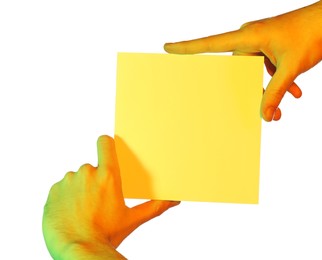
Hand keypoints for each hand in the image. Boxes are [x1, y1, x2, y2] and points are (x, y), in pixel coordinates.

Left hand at [42, 135, 179, 258]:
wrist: (78, 250)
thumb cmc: (106, 235)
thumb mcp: (132, 219)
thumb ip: (154, 206)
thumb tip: (175, 201)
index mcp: (108, 176)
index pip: (105, 142)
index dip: (106, 144)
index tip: (107, 150)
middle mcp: (86, 173)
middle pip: (92, 167)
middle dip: (95, 180)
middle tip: (98, 200)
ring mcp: (68, 181)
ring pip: (77, 178)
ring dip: (80, 188)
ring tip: (84, 209)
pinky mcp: (54, 191)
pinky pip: (62, 188)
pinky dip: (66, 197)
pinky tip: (71, 212)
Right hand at [164, 1, 321, 120]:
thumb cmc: (314, 32)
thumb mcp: (292, 67)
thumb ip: (276, 92)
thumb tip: (267, 115)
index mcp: (248, 36)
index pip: (210, 43)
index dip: (187, 47)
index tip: (168, 47)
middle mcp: (250, 37)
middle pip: (238, 69)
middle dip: (252, 90)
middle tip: (266, 111)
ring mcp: (261, 40)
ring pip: (254, 70)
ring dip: (269, 87)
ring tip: (284, 103)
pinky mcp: (271, 44)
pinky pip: (267, 65)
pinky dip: (278, 79)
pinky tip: (293, 92)